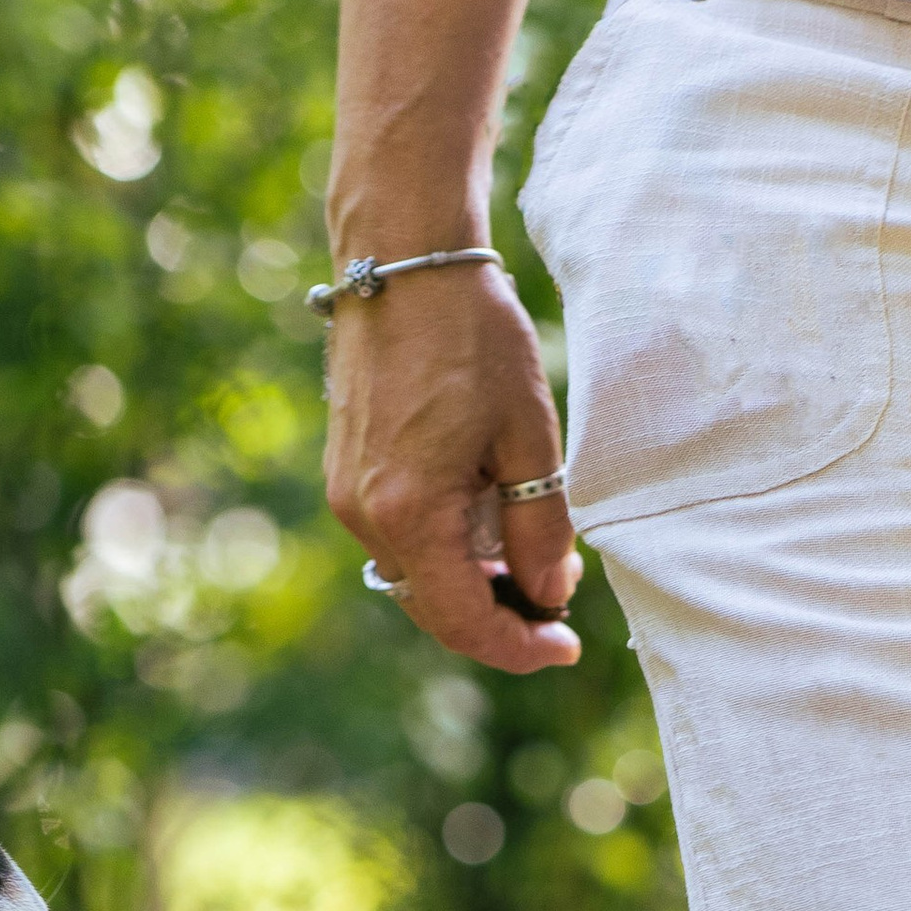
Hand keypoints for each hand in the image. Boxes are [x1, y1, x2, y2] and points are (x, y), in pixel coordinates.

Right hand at [322, 260, 580, 671]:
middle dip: (496, 622)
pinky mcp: (346, 473)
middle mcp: (366, 516)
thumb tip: (549, 594)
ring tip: (528, 559)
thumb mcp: (529, 435)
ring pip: (413, 578)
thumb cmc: (473, 337)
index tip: (564, 645)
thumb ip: (540, 527)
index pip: (463, 621)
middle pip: (432, 611)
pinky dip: (443, 551)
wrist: (404, 262)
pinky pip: (397, 540)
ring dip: (469, 586)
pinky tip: (485, 523)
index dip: (518, 647)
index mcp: (412, 513)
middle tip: (556, 610)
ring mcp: (347, 496)